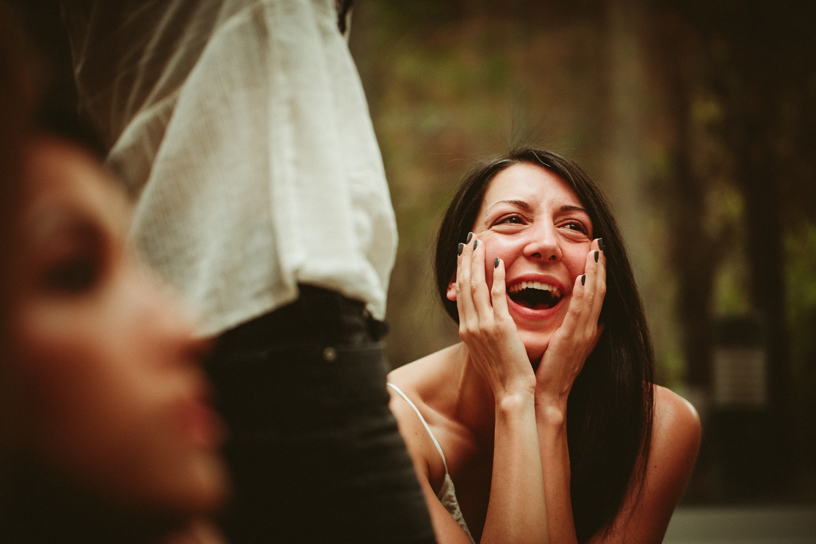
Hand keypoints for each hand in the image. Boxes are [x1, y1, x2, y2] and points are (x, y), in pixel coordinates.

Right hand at [454, 235, 535, 399]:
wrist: (510, 394)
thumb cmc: (502, 375)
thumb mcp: (486, 352)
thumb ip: (483, 333)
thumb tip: (483, 321)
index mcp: (467, 330)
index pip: (461, 293)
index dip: (461, 270)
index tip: (464, 253)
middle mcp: (470, 326)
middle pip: (464, 285)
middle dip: (465, 259)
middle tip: (469, 239)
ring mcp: (483, 326)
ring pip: (476, 286)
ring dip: (477, 261)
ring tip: (479, 242)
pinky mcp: (500, 328)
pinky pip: (497, 296)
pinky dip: (496, 278)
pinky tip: (499, 262)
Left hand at [535, 238, 605, 406]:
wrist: (545, 398)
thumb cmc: (551, 373)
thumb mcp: (565, 348)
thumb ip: (576, 331)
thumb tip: (593, 321)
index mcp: (585, 329)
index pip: (594, 294)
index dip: (598, 272)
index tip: (598, 250)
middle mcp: (588, 329)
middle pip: (598, 291)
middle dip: (600, 266)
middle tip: (601, 242)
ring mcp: (582, 335)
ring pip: (593, 297)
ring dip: (596, 272)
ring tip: (597, 251)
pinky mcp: (571, 340)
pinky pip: (579, 312)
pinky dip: (584, 294)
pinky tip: (584, 277)